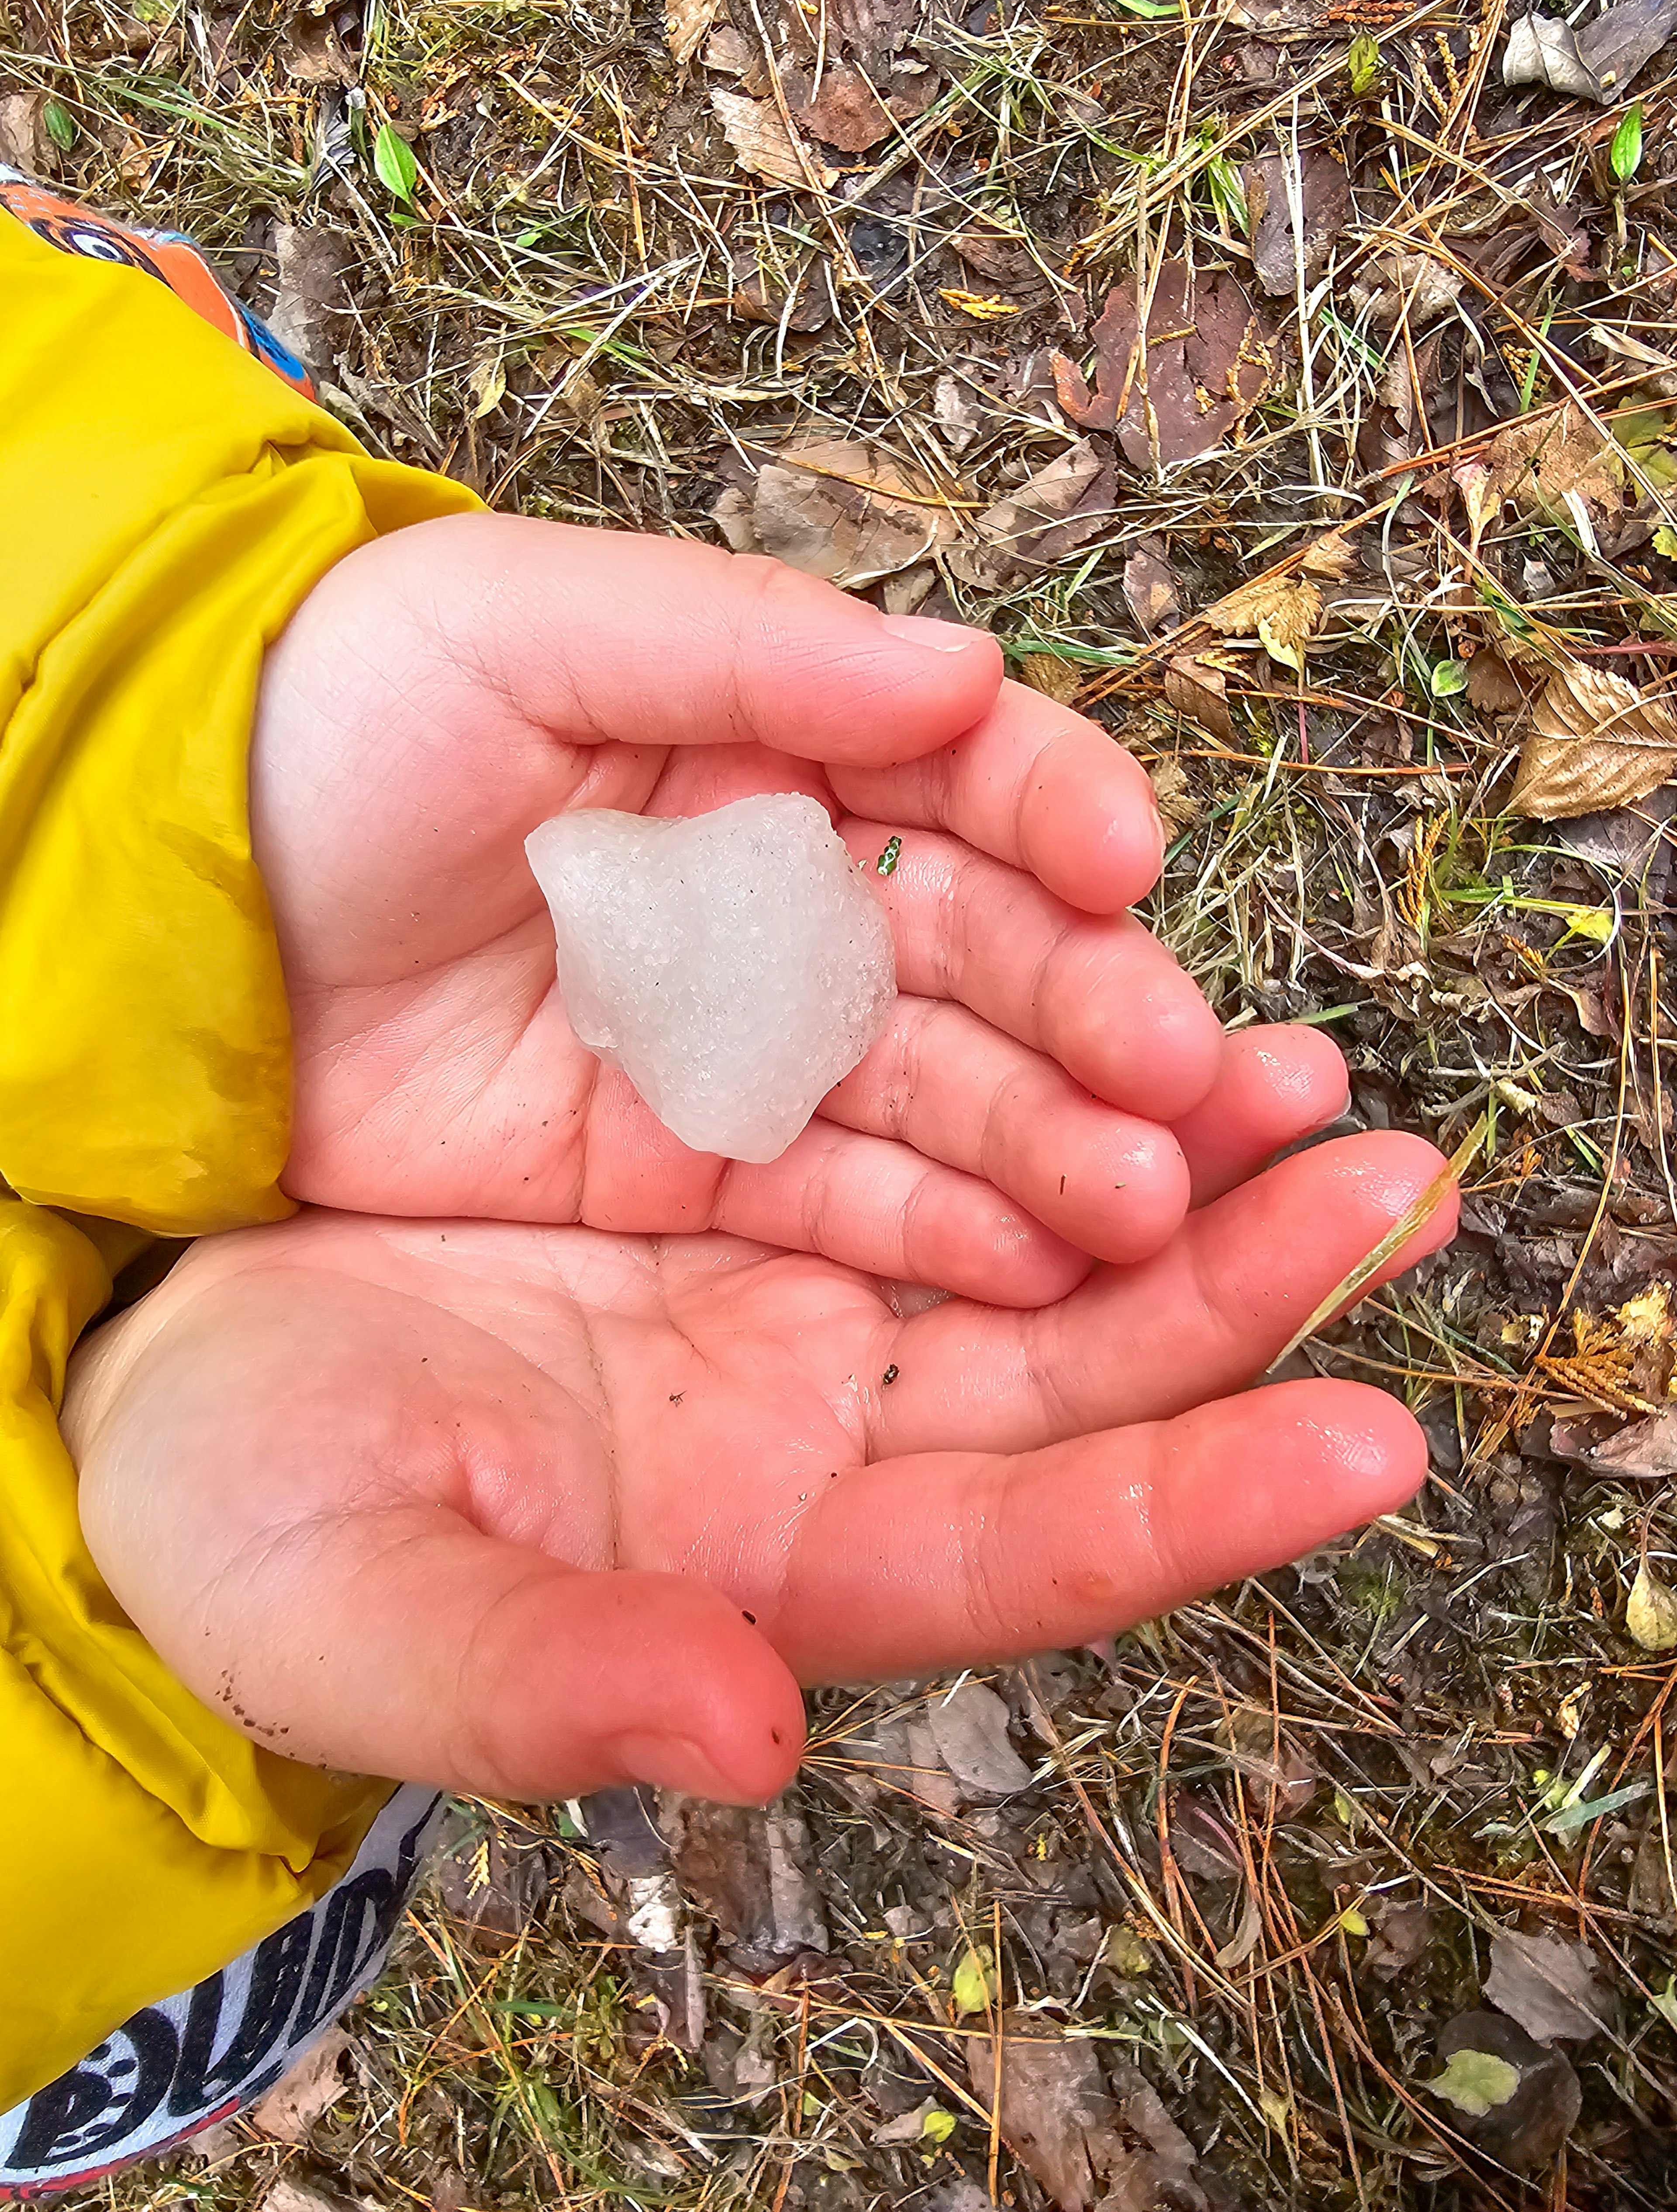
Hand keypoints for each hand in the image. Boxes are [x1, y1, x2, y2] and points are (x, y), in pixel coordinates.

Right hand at [63, 1131, 1456, 1804]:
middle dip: (1245, 1300)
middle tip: (1393, 1193)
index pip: (1013, 1558)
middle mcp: (822, 1449)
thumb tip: (745, 1745)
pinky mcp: (771, 1192)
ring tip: (1309, 1087)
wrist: (187, 1371)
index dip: (1185, 1512)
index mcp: (755, 1575)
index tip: (1361, 1446)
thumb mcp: (353, 1604)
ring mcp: (809, 1313)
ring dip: (1189, 1174)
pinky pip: (956, 1137)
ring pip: (1049, 1256)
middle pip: (1081, 1390)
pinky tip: (1147, 1014)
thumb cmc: (249, 1513)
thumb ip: (541, 1689)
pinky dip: (1056, 1080)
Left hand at [251, 514, 1345, 1304]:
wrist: (177, 916)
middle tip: (1175, 1069)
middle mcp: (796, 896)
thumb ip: (740, 640)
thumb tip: (959, 664)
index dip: (1055, 809)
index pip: (962, 773)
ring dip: (1060, 1139)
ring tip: (1146, 1194)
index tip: (1123, 857)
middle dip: (1092, 1005)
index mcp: (775, 742)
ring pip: (949, 1090)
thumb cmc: (336, 719)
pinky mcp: (699, 1167)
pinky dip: (951, 1229)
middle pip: (987, 952)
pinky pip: (851, 1200)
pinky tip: (1045, 1256)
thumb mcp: (514, 626)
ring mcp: (758, 1043)